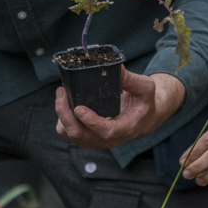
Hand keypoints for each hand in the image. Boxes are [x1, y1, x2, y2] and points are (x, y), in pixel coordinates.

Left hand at [55, 69, 185, 149]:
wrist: (143, 118)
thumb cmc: (144, 102)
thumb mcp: (146, 88)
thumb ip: (131, 79)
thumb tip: (116, 67)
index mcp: (125, 128)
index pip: (106, 131)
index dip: (91, 121)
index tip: (79, 108)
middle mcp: (108, 139)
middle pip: (81, 135)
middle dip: (66, 115)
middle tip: (61, 92)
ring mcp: (96, 141)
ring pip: (71, 134)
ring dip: (62, 116)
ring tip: (62, 95)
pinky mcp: (87, 138)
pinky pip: (68, 133)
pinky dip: (62, 120)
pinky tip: (65, 104)